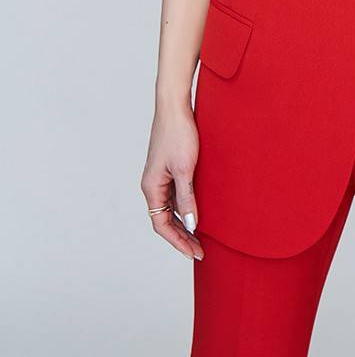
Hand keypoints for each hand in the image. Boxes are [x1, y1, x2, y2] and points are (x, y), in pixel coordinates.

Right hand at [140, 101, 204, 258]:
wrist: (175, 104)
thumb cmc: (178, 133)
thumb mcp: (185, 169)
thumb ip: (186, 198)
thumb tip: (190, 224)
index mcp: (151, 187)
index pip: (161, 225)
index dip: (178, 241)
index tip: (194, 252)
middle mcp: (152, 184)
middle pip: (164, 219)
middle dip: (181, 236)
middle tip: (199, 250)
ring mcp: (159, 175)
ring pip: (169, 208)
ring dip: (182, 222)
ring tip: (199, 236)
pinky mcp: (168, 166)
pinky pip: (174, 194)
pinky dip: (183, 206)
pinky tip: (196, 210)